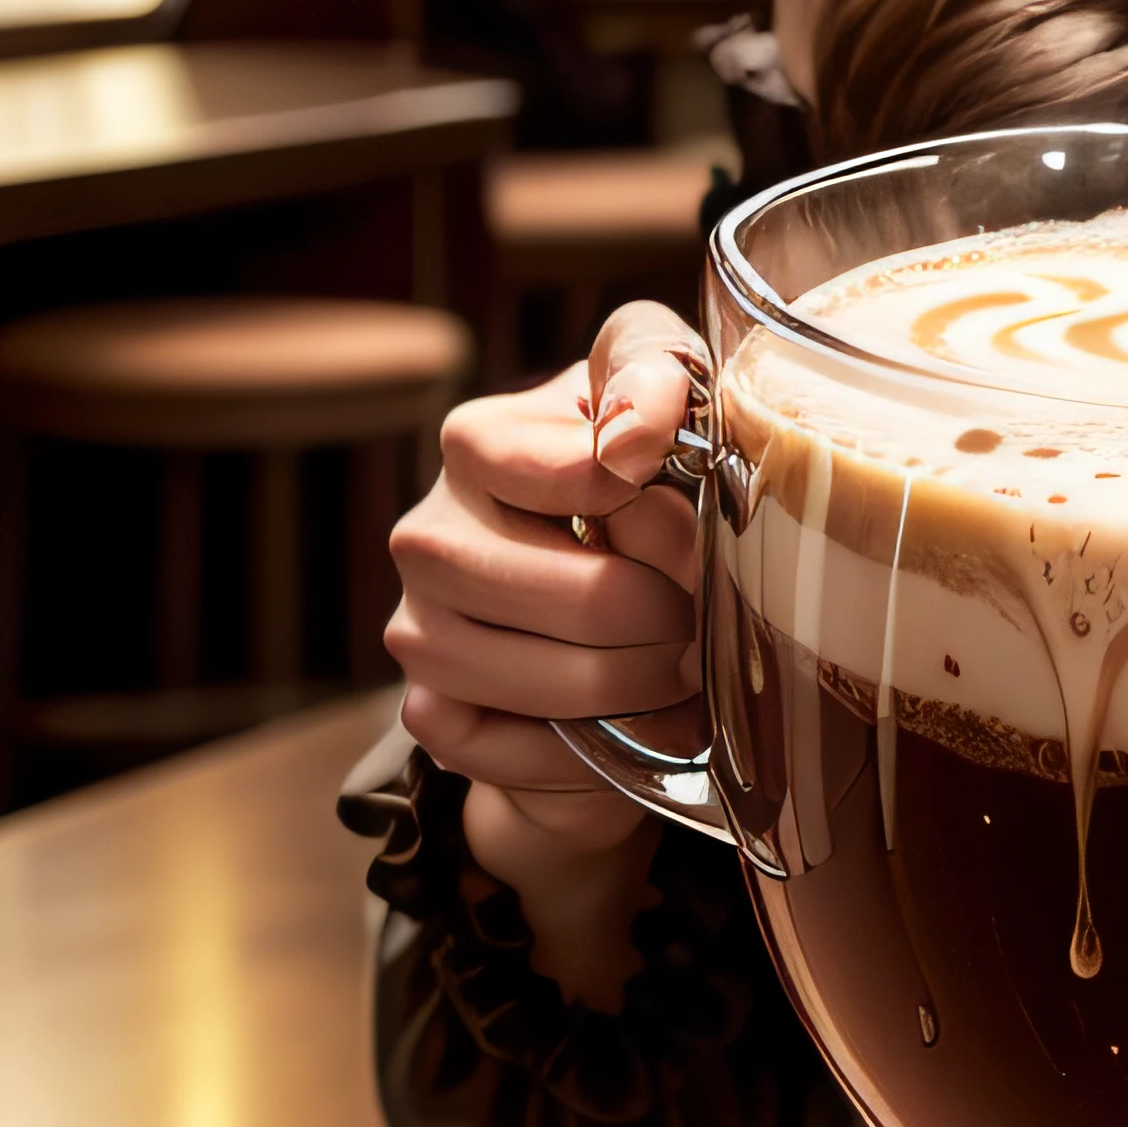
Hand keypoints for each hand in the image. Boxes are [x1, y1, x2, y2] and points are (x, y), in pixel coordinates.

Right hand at [382, 302, 712, 1001]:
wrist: (617, 605)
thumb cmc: (648, 481)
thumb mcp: (663, 396)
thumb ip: (650, 376)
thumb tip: (633, 437)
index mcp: (478, 444)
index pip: (559, 470)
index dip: (650, 507)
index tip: (697, 523)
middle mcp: (429, 534)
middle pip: (567, 592)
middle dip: (663, 615)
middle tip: (709, 620)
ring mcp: (418, 628)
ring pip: (537, 678)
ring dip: (635, 685)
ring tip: (684, 668)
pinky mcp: (430, 713)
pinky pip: (511, 750)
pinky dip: (591, 749)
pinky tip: (633, 721)